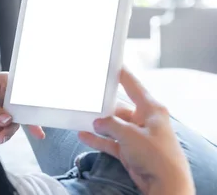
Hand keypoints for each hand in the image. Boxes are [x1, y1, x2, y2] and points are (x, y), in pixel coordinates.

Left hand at [0, 72, 44, 142]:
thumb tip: (7, 120)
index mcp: (7, 82)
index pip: (25, 94)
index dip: (32, 106)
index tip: (37, 120)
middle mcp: (8, 95)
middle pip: (22, 112)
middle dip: (18, 125)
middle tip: (8, 135)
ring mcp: (2, 108)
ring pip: (13, 123)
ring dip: (7, 132)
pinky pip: (3, 129)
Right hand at [78, 69, 193, 194]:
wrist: (165, 185)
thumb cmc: (156, 156)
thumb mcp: (129, 134)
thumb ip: (110, 125)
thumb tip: (97, 122)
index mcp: (151, 109)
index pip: (133, 85)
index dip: (121, 74)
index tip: (109, 63)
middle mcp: (144, 120)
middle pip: (118, 107)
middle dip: (102, 106)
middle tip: (85, 98)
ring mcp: (136, 135)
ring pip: (113, 125)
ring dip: (98, 124)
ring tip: (80, 118)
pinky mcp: (130, 150)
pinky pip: (110, 140)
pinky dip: (98, 139)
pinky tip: (83, 135)